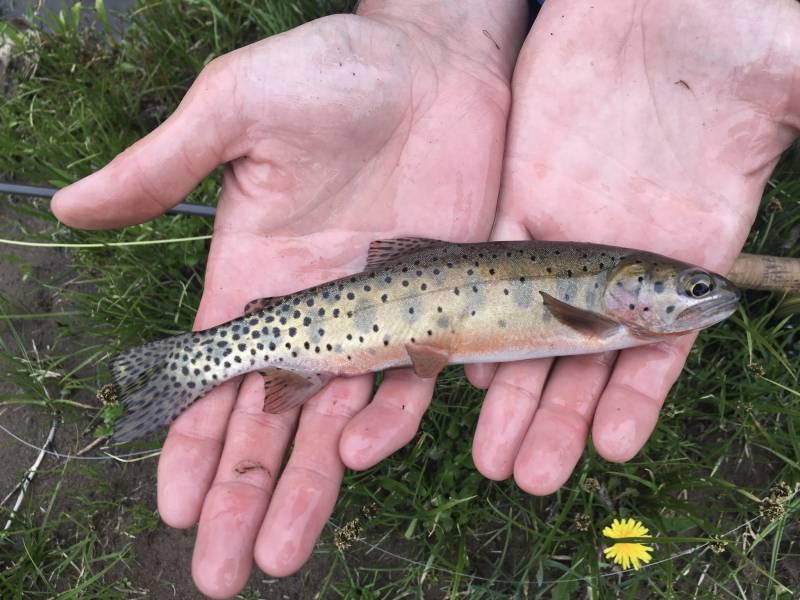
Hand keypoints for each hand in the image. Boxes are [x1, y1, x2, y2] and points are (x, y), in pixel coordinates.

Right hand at [52, 1, 525, 596]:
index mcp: (257, 275)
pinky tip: (360, 456)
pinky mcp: (439, 301)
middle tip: (222, 572)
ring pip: (340, 419)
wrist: (437, 60)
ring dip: (308, 485)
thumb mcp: (237, 109)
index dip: (192, 442)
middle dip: (243, 494)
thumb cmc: (334, 70)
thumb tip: (69, 210)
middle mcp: (314, 308)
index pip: (216, 378)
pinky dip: (390, 418)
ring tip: (280, 552)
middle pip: (271, 420)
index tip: (174, 505)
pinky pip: (416, 377)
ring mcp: (378, 311)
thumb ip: (165, 164)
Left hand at [466, 0, 799, 492]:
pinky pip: (492, 271)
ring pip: (531, 330)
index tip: (612, 448)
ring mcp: (565, 236)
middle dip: (556, 419)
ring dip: (510, 392)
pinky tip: (463, 370)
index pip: (661, 348)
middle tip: (528, 476)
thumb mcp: (788, 83)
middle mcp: (623, 261)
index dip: (638, 399)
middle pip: (584, 360)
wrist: (655, 4)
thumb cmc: (733, 35)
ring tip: (488, 454)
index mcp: (687, 253)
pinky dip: (479, 319)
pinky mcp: (518, 204)